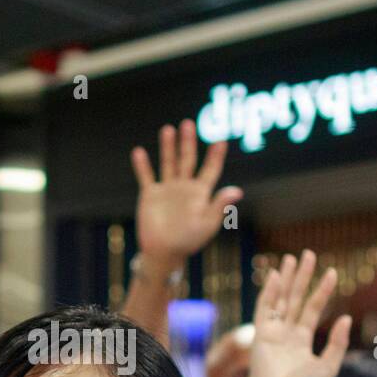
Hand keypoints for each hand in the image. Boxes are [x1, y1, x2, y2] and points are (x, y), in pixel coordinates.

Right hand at [131, 121, 241, 265]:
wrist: (164, 253)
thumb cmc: (189, 241)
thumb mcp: (207, 223)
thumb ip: (219, 205)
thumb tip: (237, 190)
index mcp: (200, 193)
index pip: (210, 169)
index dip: (215, 155)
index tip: (220, 140)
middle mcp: (184, 188)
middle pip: (187, 159)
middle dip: (188, 142)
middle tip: (188, 123)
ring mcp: (167, 190)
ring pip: (168, 163)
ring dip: (167, 147)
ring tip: (168, 129)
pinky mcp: (150, 195)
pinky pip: (146, 177)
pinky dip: (142, 165)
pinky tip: (139, 152)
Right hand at [245, 250, 351, 376]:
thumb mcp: (328, 366)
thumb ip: (337, 342)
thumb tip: (346, 317)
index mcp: (302, 339)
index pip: (313, 308)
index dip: (322, 290)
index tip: (332, 272)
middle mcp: (287, 331)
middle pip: (296, 297)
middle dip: (302, 276)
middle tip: (308, 254)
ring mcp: (273, 331)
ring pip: (281, 298)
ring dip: (286, 278)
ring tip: (291, 257)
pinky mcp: (260, 333)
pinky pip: (265, 307)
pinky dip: (270, 292)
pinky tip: (276, 275)